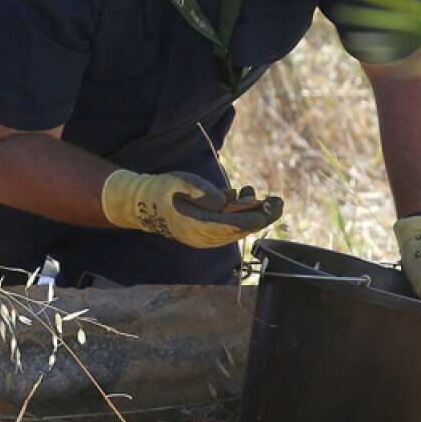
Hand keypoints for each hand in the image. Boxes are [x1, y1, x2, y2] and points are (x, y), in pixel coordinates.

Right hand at [101, 170, 282, 248]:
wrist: (142, 203)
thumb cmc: (162, 190)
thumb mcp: (180, 183)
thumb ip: (202, 192)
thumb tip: (225, 201)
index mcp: (199, 226)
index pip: (237, 225)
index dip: (260, 216)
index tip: (275, 205)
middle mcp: (205, 238)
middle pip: (242, 230)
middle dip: (262, 215)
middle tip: (278, 200)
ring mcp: (205, 239)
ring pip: (236, 229)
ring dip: (250, 212)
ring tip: (251, 191)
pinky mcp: (205, 234)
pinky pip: (228, 227)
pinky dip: (238, 213)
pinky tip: (238, 197)